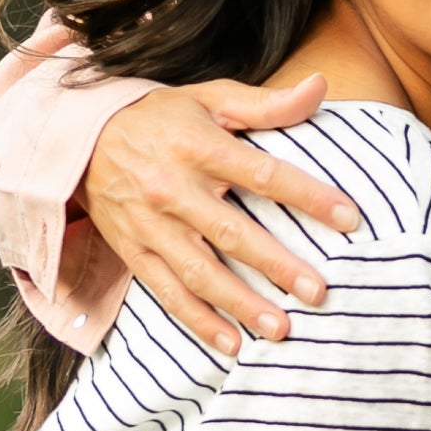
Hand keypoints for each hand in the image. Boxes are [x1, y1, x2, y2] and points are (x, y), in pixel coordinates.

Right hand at [84, 76, 360, 355]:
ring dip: (240, 304)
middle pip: (231, 233)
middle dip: (276, 265)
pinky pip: (167, 292)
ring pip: (198, 272)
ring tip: (280, 328)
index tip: (349, 217)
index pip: (262, 173)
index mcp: (199, 146)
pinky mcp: (134, 252)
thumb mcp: (210, 97)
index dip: (307, 195)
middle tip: (318, 291)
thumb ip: (267, 103)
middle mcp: (173, 189)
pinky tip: (232, 344)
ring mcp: (150, 225)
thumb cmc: (162, 118)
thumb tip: (321, 86)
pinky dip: (198, 322)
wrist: (81, 139)